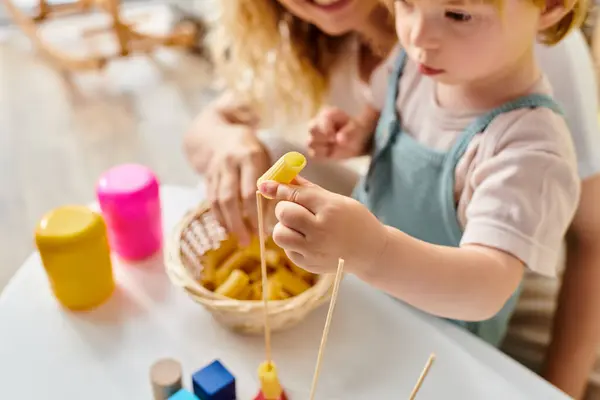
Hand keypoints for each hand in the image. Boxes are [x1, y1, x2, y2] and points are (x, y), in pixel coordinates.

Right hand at [184, 96, 268, 244]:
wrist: (221, 137)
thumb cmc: (252, 152)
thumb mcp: (267, 159)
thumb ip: (273, 181)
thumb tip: (282, 211)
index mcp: (249, 158)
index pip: (250, 191)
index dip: (255, 213)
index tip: (263, 230)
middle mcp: (229, 164)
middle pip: (230, 199)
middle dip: (239, 223)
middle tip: (248, 241)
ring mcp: (215, 171)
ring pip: (218, 202)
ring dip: (228, 223)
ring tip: (239, 239)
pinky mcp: (207, 178)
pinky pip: (211, 201)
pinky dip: (219, 217)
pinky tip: (228, 229)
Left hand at [257, 176, 387, 274]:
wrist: (371, 251)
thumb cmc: (353, 220)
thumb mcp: (335, 200)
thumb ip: (307, 189)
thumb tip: (280, 177)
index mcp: (330, 209)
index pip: (295, 195)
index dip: (279, 188)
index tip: (267, 185)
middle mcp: (321, 231)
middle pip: (283, 213)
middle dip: (284, 207)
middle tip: (295, 209)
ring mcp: (314, 251)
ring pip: (279, 234)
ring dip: (285, 227)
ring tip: (300, 227)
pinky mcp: (309, 265)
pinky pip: (287, 249)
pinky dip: (293, 243)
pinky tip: (308, 241)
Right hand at [307, 106, 372, 159]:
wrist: (357, 142)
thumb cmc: (356, 131)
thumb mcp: (356, 130)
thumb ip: (348, 133)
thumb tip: (339, 140)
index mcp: (328, 114)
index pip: (321, 120)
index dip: (327, 130)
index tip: (334, 137)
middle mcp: (318, 123)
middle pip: (312, 129)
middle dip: (323, 137)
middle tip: (334, 140)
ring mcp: (315, 136)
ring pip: (310, 142)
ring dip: (323, 147)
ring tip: (333, 146)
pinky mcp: (315, 148)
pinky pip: (313, 154)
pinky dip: (322, 155)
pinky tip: (330, 152)